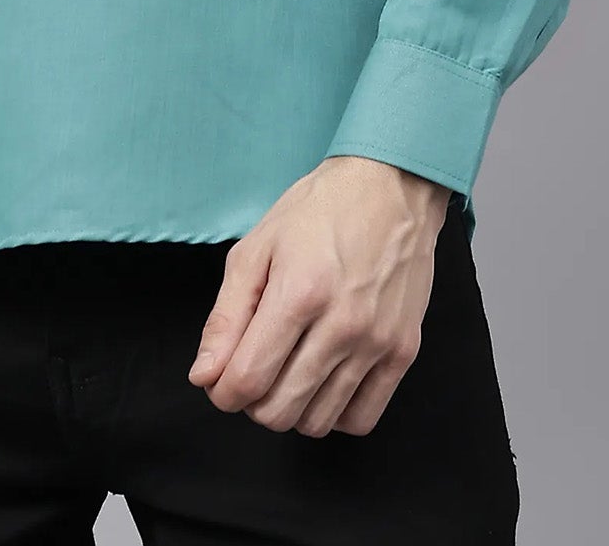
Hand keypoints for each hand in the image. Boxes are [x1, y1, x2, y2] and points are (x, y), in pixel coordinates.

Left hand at [187, 155, 451, 436]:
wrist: (390, 187)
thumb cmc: (318, 211)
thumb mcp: (256, 248)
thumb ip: (226, 317)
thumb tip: (205, 376)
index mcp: (298, 293)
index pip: (247, 380)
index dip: (222, 391)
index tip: (221, 377)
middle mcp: (342, 324)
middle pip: (279, 411)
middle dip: (253, 401)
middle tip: (255, 369)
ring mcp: (377, 342)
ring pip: (318, 422)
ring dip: (292, 408)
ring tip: (289, 371)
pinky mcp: (403, 352)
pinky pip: (362, 419)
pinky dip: (334, 414)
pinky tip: (324, 382)